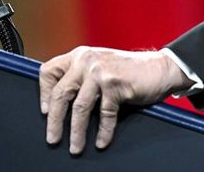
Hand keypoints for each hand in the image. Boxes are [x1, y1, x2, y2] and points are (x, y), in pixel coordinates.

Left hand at [39, 46, 191, 154]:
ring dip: (76, 132)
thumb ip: (81, 76)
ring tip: (75, 147)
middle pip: (60, 94)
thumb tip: (59, 103)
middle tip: (52, 138)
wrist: (161, 68)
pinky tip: (101, 141)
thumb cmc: (130, 70)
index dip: (43, 93)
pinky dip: (103, 131)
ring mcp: (101, 72)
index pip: (48, 71)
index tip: (44, 110)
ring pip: (79, 107)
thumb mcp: (100, 65)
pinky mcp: (115, 85)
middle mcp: (87, 60)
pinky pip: (104, 114)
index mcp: (80, 55)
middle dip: (54, 120)